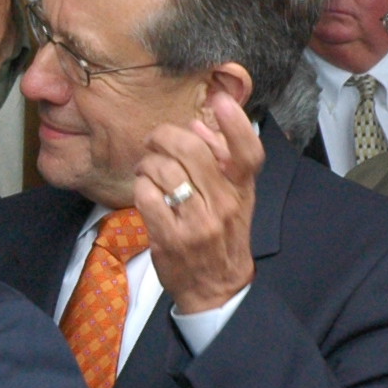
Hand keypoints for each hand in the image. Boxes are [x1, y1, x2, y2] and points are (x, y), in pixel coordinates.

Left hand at [135, 98, 261, 314]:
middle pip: (191, 150)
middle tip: (154, 140)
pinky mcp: (170, 238)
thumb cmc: (223, 236)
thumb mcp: (234, 198)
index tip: (220, 100)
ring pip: (163, 171)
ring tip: (146, 169)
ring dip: (146, 163)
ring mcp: (197, 222)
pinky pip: (146, 196)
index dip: (235, 123)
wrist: (217, 288)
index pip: (248, 152)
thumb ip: (221, 160)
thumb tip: (199, 127)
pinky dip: (140, 187)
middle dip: (163, 136)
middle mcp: (223, 204)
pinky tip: (143, 190)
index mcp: (242, 190)